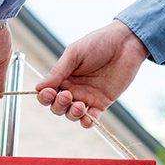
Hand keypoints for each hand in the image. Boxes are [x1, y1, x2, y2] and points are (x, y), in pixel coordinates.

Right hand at [34, 20, 149, 128]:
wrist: (126, 43)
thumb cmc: (99, 42)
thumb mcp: (74, 54)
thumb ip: (58, 71)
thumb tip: (38, 87)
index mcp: (63, 77)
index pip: (47, 93)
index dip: (45, 97)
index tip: (49, 92)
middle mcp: (73, 89)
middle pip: (57, 107)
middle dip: (58, 105)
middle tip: (66, 96)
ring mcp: (87, 97)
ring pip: (72, 114)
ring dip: (72, 114)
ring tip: (79, 105)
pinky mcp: (102, 103)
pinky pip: (91, 118)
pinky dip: (87, 122)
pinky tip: (87, 119)